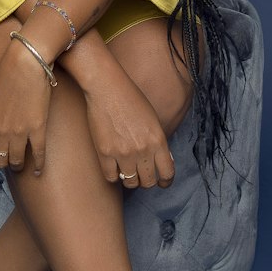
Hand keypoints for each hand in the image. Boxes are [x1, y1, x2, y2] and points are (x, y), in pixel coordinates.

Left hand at [0, 37, 53, 175]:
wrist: (26, 62)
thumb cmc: (9, 73)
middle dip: (4, 163)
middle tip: (10, 162)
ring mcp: (17, 131)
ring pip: (16, 161)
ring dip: (19, 165)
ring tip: (23, 166)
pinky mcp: (36, 129)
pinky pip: (37, 154)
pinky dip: (38, 164)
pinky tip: (39, 169)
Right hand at [81, 60, 175, 189]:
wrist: (107, 87)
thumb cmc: (131, 98)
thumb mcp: (153, 119)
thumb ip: (158, 142)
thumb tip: (162, 162)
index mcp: (158, 140)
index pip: (167, 172)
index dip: (166, 181)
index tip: (162, 182)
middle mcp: (143, 149)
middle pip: (148, 181)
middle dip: (146, 180)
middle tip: (142, 174)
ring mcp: (123, 153)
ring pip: (130, 183)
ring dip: (130, 179)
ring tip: (127, 171)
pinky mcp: (104, 153)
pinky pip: (111, 177)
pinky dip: (113, 175)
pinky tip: (113, 167)